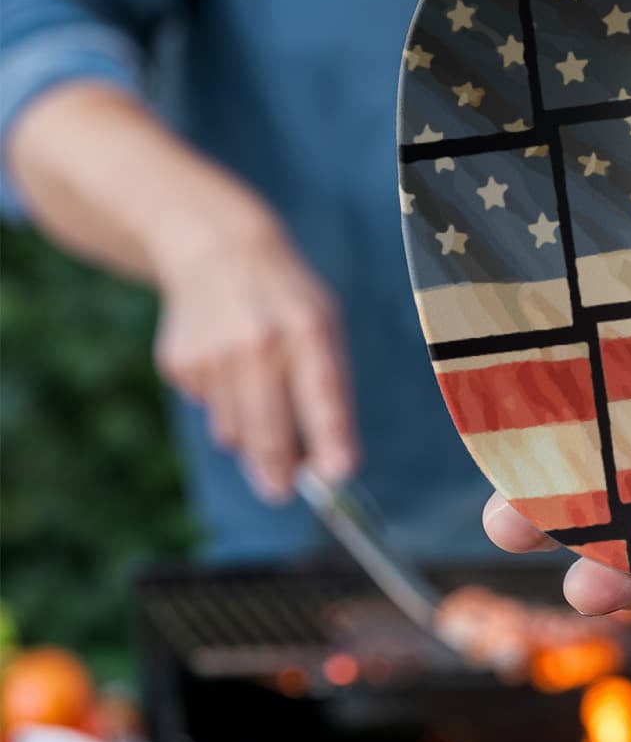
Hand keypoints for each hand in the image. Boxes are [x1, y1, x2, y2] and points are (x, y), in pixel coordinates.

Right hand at [149, 202, 357, 503]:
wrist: (219, 250)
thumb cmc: (286, 297)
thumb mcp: (323, 321)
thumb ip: (327, 384)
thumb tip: (325, 457)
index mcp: (306, 326)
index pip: (322, 391)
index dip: (331, 437)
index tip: (339, 474)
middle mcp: (258, 341)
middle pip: (269, 428)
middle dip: (278, 469)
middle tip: (282, 492)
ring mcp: (213, 355)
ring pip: (234, 431)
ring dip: (250, 435)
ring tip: (258, 395)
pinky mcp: (180, 364)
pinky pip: (208, 410)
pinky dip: (222, 403)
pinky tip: (226, 366)